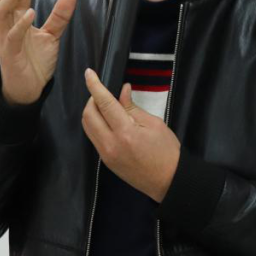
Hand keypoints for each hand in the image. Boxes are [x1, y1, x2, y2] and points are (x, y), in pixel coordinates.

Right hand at [0, 0, 76, 104]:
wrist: (28, 91)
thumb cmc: (34, 62)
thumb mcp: (52, 35)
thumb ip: (59, 15)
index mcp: (16, 17)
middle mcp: (7, 24)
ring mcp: (7, 38)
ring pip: (1, 11)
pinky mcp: (11, 53)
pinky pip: (12, 35)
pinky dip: (20, 23)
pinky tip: (30, 14)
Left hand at [82, 68, 180, 202]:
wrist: (168, 182)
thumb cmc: (166, 151)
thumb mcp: (154, 124)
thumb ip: (133, 107)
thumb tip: (122, 90)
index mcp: (125, 133)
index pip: (104, 104)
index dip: (94, 86)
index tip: (89, 73)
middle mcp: (110, 144)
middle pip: (88, 115)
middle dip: (91, 99)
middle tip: (103, 92)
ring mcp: (105, 155)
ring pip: (87, 127)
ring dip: (92, 112)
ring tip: (105, 105)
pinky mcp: (105, 161)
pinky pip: (93, 137)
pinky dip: (96, 124)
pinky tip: (108, 120)